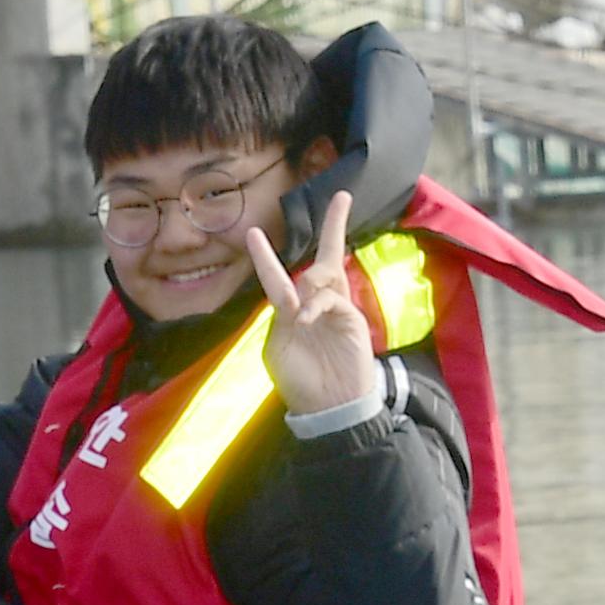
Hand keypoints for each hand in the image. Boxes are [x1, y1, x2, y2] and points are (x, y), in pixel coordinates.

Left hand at [241, 188, 386, 418]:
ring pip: (324, 274)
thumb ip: (280, 321)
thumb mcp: (277, 351)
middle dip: (334, 226)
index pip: (277, 277)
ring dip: (309, 284)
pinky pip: (331, 299)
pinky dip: (316, 305)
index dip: (265, 256)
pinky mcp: (351, 318)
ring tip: (302, 317)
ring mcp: (335, 309)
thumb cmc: (300, 381)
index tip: (254, 232)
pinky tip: (307, 319)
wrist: (330, 407)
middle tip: (342, 197)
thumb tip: (296, 301)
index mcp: (291, 312)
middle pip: (323, 258)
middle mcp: (315, 304)